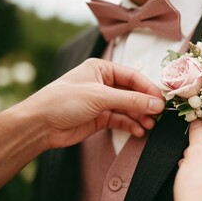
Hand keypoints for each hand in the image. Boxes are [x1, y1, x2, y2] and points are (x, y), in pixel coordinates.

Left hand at [15, 58, 163, 147]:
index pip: (132, 77)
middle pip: (132, 93)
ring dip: (140, 116)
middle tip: (159, 115)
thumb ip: (131, 100)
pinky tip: (138, 131)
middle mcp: (103, 84)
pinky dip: (130, 125)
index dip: (148, 88)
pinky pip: (121, 120)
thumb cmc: (65, 101)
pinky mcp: (100, 118)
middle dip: (145, 104)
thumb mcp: (100, 97)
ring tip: (150, 125)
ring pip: (128, 108)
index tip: (161, 100)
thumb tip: (157, 103)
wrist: (40, 125)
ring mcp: (102, 102)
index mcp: (102, 69)